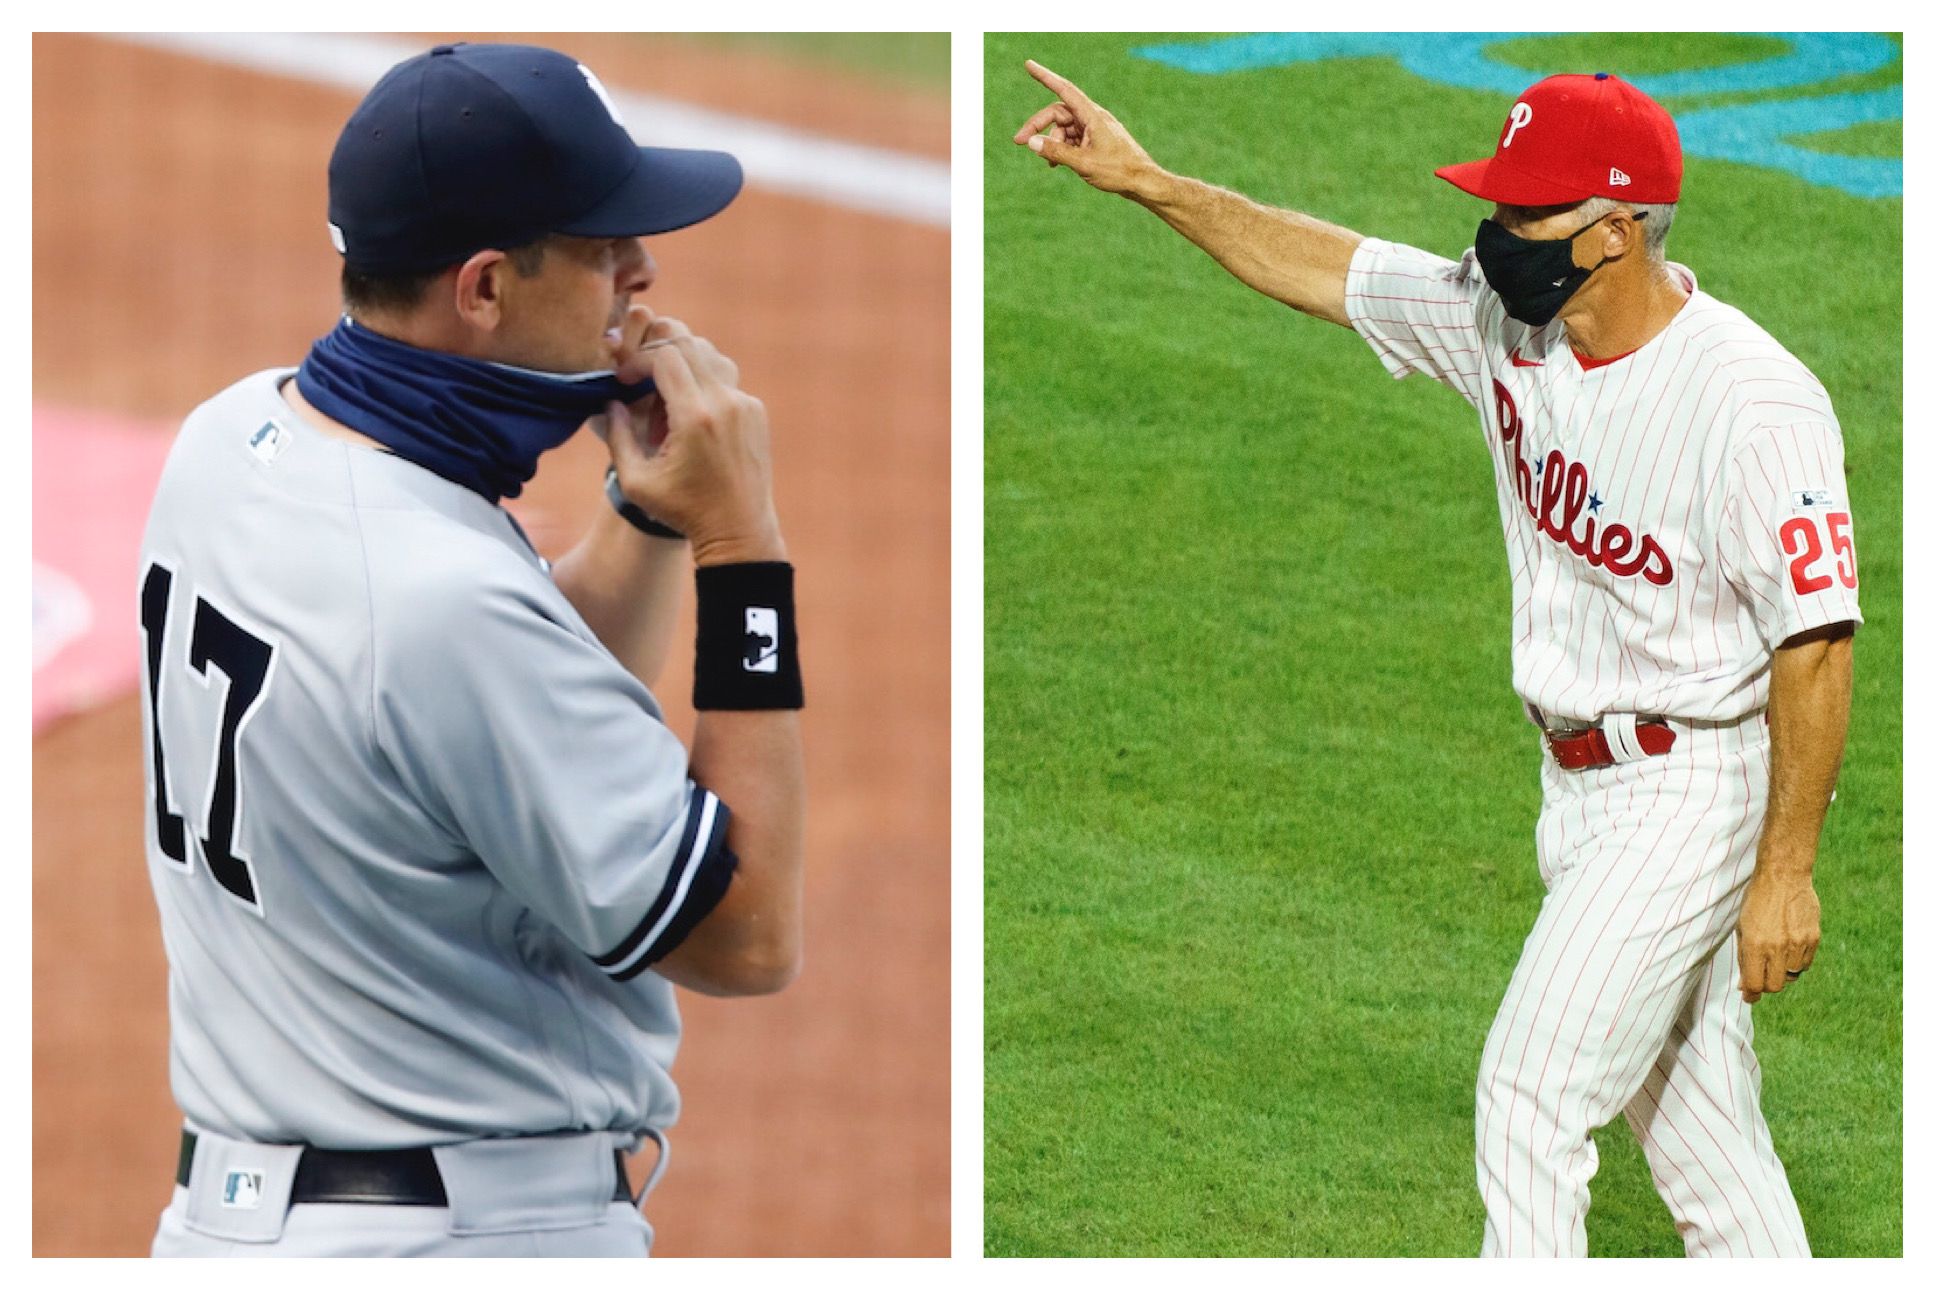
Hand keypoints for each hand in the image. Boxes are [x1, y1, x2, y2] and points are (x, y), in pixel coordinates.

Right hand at [602, 321, 782, 567]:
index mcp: (696, 417)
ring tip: (664, 397)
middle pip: (689, 345)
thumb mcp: (636, 482)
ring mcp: (746, 405)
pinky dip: (702, 382)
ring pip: (710, 356)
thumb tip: (611, 401)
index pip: (665, 356)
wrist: (740, 530)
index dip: (637, 360)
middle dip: (657, 353)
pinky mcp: (756, 411)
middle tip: (639, 377)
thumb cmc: (684, 511)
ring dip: (681, 364)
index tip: (623, 380)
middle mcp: (726, 404)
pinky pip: (725, 379)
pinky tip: (688, 415)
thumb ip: (617, 436)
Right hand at [1012, 59, 1159, 195]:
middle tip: (1019, 141)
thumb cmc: (1118, 171)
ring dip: (1052, 142)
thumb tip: (1032, 143)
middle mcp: (1093, 117)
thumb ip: (1056, 152)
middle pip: (1058, 113)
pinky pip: (1073, 138)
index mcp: (1092, 116)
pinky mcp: (1096, 139)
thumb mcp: (1083, 163)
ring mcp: (1094, 128)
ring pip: (1064, 128)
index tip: (1029, 65)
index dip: (1045, 77)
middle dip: (1038, 126)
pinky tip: (1057, 163)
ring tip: (1050, 163)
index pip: (1064, 90)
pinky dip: (1062, 147)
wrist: (1142, 181)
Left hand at [1736, 867, 1820, 1002]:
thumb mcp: (1742, 927)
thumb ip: (1744, 957)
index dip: (1751, 994)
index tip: (1749, 996)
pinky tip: (1789, 948)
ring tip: (1775, 955)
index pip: (1755, 984)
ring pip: (1791, 976)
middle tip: (1762, 976)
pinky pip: (1805, 964)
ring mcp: (1798, 943)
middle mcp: (1777, 947)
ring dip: (1782, 972)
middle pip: (1774, 986)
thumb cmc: (1757, 901)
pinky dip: (1796, 962)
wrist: (1783, 877)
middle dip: (1766, 985)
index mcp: (1755, 944)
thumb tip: (1745, 986)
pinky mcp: (1813, 938)